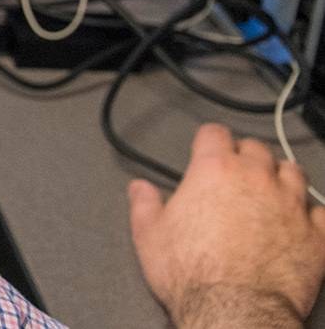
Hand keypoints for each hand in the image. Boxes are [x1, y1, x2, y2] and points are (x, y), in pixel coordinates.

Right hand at [129, 124, 324, 328]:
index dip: (208, 140)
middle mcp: (256, 179)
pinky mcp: (316, 236)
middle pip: (257, 149)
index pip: (214, 134)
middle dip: (246, 156)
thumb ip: (145, 204)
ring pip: (294, 172)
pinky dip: (311, 215)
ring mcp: (291, 206)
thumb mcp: (149, 235)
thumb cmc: (193, 274)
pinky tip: (300, 223)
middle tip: (237, 172)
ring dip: (282, 177)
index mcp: (214, 171)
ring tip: (272, 190)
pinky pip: (321, 213)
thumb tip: (140, 189)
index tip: (207, 148)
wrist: (235, 310)